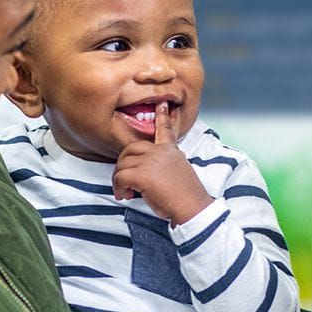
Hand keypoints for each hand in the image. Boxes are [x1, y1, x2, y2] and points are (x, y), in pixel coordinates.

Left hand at [113, 102, 213, 225]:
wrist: (192, 207)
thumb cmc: (185, 197)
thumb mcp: (179, 173)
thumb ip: (165, 165)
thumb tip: (149, 171)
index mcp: (170, 150)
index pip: (165, 129)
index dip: (161, 116)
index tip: (161, 104)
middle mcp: (160, 152)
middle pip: (130, 148)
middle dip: (123, 164)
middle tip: (126, 181)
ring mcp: (150, 161)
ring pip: (122, 164)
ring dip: (120, 179)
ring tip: (126, 192)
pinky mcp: (142, 174)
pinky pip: (120, 177)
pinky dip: (118, 187)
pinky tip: (125, 195)